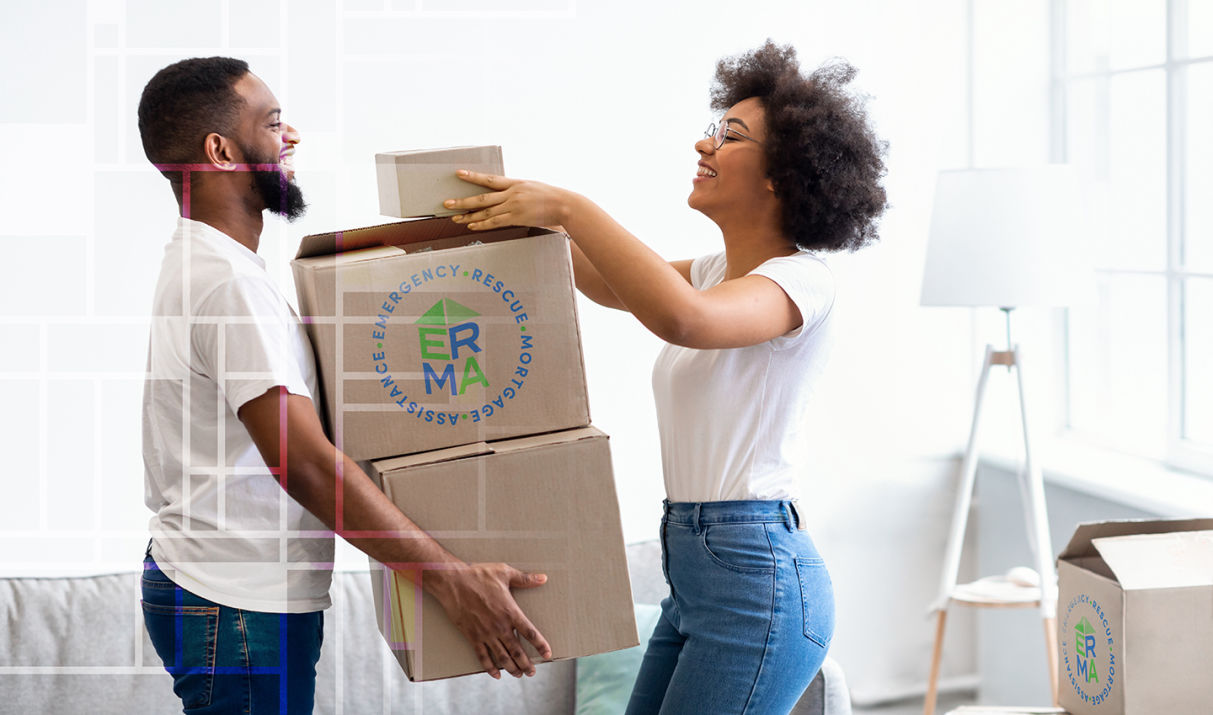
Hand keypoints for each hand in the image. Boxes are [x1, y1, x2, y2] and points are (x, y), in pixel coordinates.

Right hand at [426, 562, 551, 678]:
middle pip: (517, 651)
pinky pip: (483, 657)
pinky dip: (490, 668)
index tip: (548, 654)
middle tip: (532, 672)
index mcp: (510, 611)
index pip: (530, 633)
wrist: (453, 582)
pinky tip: (496, 674)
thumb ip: (525, 579)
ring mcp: (485, 633)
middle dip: (526, 664)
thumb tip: (543, 578)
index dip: (541, 645)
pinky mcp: (472, 636)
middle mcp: (500, 626)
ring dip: (512, 668)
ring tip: (519, 675)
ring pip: (502, 657)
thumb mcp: (505, 572)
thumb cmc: (478, 574)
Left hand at [445, 170, 575, 230]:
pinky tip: (472, 226)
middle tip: (447, 203)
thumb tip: (505, 194)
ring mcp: (514, 206)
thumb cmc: (550, 196)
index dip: (473, 176)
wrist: (564, 204)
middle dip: (463, 201)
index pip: (489, 179)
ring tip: (455, 219)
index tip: (459, 174)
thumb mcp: (531, 187)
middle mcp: (511, 193)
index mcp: (514, 183)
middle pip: (482, 198)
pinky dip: (483, 225)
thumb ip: (517, 190)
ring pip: (486, 212)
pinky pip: (496, 223)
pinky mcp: (517, 218)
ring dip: (469, 216)